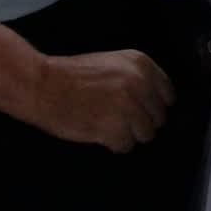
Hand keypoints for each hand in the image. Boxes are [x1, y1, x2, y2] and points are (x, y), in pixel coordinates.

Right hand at [29, 49, 175, 151]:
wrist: (42, 85)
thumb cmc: (73, 76)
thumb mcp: (112, 64)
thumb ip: (137, 78)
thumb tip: (156, 103)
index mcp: (141, 64)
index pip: (168, 95)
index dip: (153, 106)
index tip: (140, 111)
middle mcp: (139, 83)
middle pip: (158, 118)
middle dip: (140, 122)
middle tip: (118, 120)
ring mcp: (128, 106)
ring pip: (145, 134)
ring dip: (128, 135)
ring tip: (107, 127)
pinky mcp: (114, 128)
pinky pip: (126, 146)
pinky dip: (113, 145)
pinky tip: (99, 134)